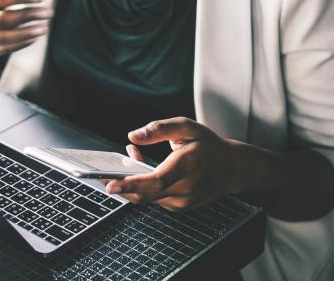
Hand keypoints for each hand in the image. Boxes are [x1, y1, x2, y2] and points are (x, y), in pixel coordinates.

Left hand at [105, 117, 242, 210]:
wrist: (233, 169)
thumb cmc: (209, 146)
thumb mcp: (187, 127)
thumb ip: (160, 129)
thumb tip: (133, 136)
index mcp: (187, 167)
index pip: (155, 181)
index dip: (131, 184)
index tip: (111, 185)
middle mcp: (184, 189)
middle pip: (144, 194)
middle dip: (120, 185)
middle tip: (101, 176)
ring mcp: (181, 201)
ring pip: (146, 197)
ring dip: (131, 182)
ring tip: (127, 160)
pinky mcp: (178, 206)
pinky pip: (153, 198)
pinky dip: (142, 187)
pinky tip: (140, 170)